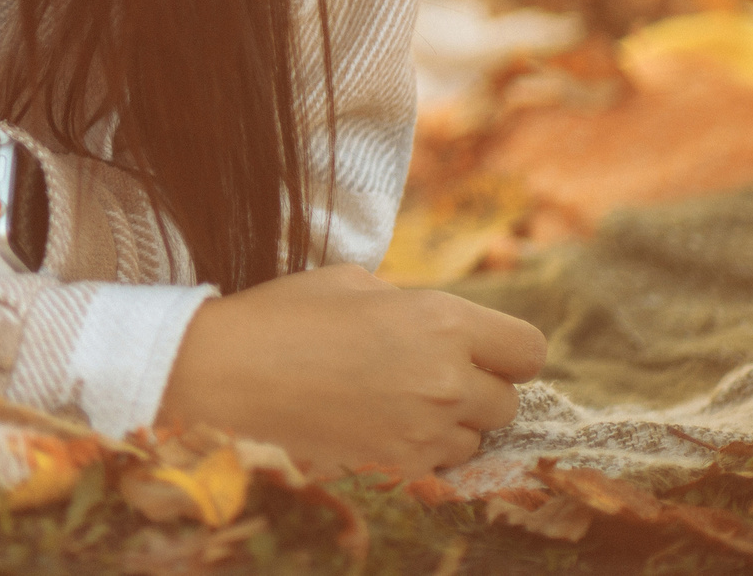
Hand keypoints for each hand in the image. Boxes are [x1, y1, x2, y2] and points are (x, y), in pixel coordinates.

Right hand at [159, 263, 546, 475]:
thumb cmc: (281, 317)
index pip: (528, 349)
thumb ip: (411, 305)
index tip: (479, 351)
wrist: (224, 376)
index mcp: (441, 320)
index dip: (505, 351)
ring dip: (450, 424)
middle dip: (474, 388)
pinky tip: (376, 426)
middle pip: (506, 400)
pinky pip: (441, 465)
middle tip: (423, 376)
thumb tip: (438, 327)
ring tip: (395, 403)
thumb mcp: (352, 283)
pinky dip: (421, 450)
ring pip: (477, 438)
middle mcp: (447, 378)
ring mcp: (426, 430)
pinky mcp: (402, 468)